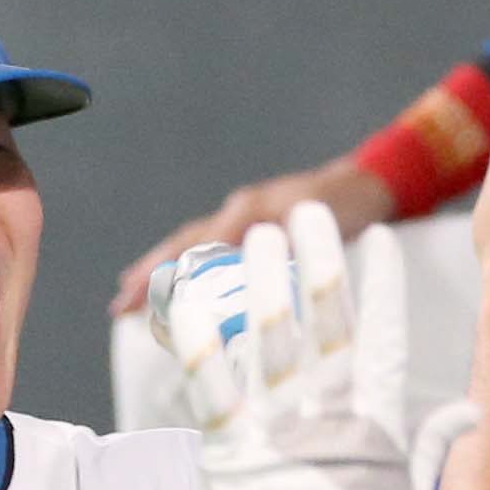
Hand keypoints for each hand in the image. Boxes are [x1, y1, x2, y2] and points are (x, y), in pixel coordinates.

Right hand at [110, 159, 392, 319]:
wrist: (370, 184)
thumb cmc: (347, 205)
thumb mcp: (320, 223)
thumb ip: (287, 241)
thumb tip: (251, 266)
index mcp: (249, 210)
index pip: (196, 246)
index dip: (166, 273)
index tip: (137, 298)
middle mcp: (239, 211)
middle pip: (183, 244)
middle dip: (150, 273)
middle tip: (120, 305)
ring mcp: (245, 217)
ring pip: (192, 245)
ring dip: (161, 270)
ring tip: (132, 296)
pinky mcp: (255, 226)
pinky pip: (211, 247)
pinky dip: (188, 267)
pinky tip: (178, 286)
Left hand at [156, 204, 418, 489]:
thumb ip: (433, 444)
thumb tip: (473, 409)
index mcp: (372, 426)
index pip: (381, 343)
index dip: (382, 291)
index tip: (381, 243)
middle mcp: (327, 417)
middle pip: (323, 327)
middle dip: (317, 266)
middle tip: (309, 216)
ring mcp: (278, 431)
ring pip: (271, 342)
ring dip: (266, 284)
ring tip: (262, 236)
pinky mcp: (233, 452)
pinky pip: (212, 387)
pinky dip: (203, 343)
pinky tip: (191, 302)